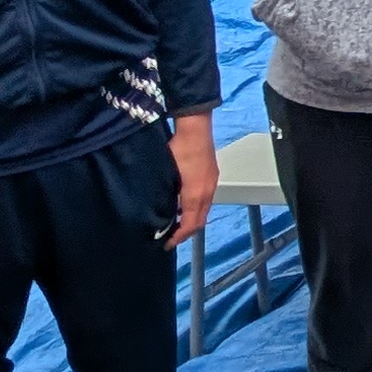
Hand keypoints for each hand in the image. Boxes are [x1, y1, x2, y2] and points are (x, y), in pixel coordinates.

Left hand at [166, 115, 218, 241]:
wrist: (195, 127)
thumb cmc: (178, 149)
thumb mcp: (168, 173)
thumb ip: (166, 194)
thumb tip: (159, 211)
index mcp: (196, 194)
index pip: (190, 223)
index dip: (179, 236)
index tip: (167, 244)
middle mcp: (207, 191)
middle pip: (200, 220)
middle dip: (187, 232)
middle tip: (171, 238)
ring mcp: (211, 183)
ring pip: (204, 210)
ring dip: (192, 220)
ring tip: (177, 223)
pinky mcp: (212, 176)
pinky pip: (206, 200)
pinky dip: (196, 209)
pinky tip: (185, 205)